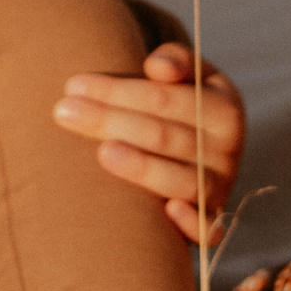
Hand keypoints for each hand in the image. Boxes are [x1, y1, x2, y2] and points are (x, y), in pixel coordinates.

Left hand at [53, 43, 246, 247]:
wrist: (206, 150)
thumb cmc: (183, 107)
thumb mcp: (191, 77)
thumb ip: (176, 61)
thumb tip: (157, 67)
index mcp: (224, 108)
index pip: (164, 98)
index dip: (118, 91)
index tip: (73, 86)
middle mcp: (227, 150)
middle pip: (163, 136)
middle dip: (110, 121)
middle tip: (63, 112)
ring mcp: (219, 188)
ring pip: (180, 179)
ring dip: (140, 167)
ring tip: (101, 152)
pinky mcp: (209, 221)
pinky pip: (206, 229)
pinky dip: (190, 224)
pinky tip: (167, 212)